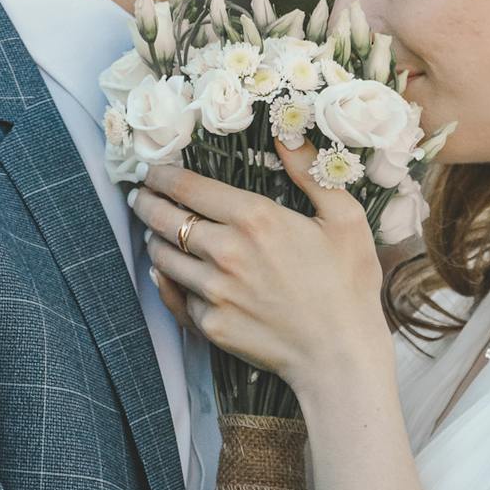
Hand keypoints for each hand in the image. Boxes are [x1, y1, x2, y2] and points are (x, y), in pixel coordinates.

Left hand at [130, 140, 392, 395]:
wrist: (340, 356)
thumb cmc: (348, 284)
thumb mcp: (344, 218)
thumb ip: (310, 172)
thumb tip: (287, 133)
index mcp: (254, 219)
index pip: (187, 187)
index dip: (162, 175)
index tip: (153, 171)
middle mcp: (224, 252)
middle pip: (164, 219)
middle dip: (147, 202)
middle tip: (141, 196)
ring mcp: (213, 291)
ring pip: (162, 256)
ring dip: (154, 240)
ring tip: (156, 231)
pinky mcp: (209, 324)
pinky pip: (174, 296)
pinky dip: (167, 280)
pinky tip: (167, 272)